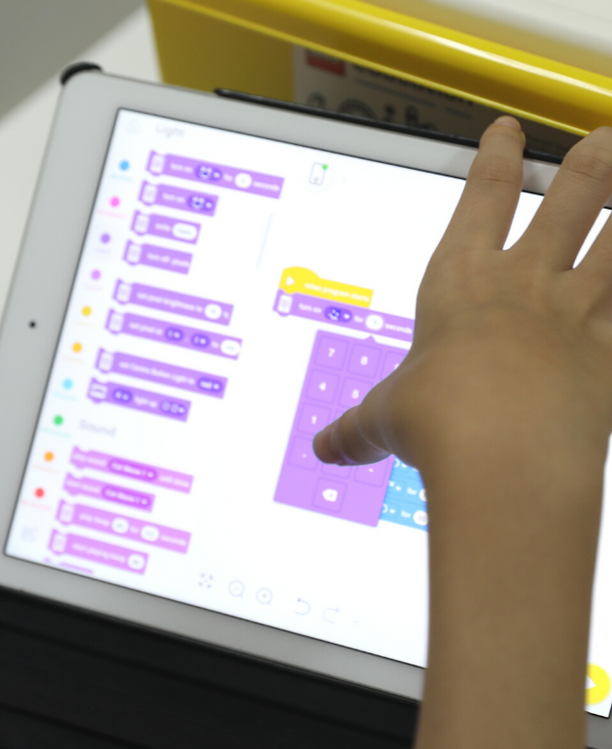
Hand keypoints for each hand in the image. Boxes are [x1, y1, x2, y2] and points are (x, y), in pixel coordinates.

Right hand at [313, 116, 611, 484]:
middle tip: (604, 140)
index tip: (506, 132)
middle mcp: (525, 285)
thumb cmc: (440, 420)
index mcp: (461, 282)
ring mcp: (576, 314)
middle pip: (570, 201)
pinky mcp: (610, 353)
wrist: (503, 453)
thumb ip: (358, 430)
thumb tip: (327, 447)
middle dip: (589, 165)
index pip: (483, 200)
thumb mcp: (383, 420)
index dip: (496, 159)